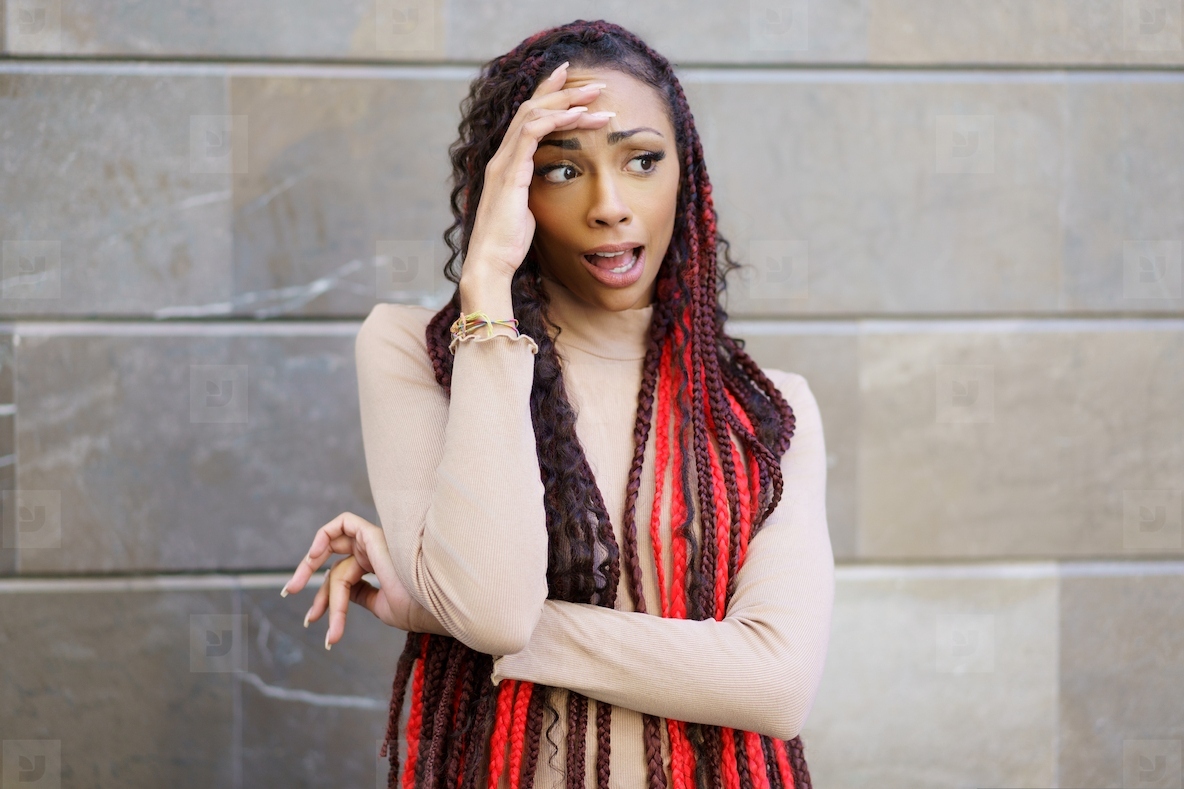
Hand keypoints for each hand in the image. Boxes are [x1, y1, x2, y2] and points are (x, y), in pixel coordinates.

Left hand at [280, 511, 446, 649]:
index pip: (344, 579)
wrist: (435, 606)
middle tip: (289, 593)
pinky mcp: (374, 535)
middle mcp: (378, 553)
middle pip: (335, 563)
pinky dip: (324, 534)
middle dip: (309, 577)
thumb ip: (362, 596)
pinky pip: (343, 523)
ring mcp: (377, 543)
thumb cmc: (417, 609)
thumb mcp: (381, 606)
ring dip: (309, 567)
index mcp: (381, 568)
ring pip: (335, 557)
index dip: (325, 599)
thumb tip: (346, 594)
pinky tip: (313, 556)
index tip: (314, 623)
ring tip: (295, 588)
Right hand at [464, 60, 614, 282]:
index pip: (527, 117)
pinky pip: (533, 132)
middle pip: (531, 107)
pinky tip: (580, 116)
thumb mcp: (529, 211)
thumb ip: (536, 192)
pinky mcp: (510, 172)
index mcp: (507, 163)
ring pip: (533, 113)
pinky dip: (558, 120)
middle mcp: (502, 156)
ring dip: (567, 101)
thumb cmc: (510, 243)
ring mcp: (503, 162)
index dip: (549, 96)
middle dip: (563, 90)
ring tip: (595, 96)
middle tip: (594, 83)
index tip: (573, 83)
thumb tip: (553, 187)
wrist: (491, 262)